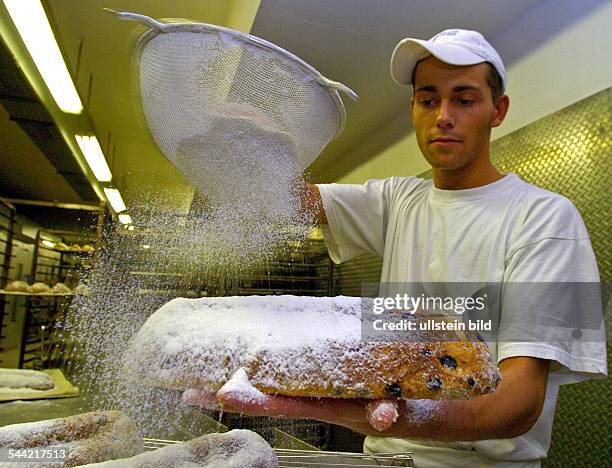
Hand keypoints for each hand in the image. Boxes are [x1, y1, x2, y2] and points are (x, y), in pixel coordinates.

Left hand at [182, 388, 398, 433]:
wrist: (410, 407)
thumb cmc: (401, 404)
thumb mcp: (398, 407)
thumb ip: (389, 410)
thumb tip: (383, 417)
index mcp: (330, 406)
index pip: (286, 404)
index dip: (256, 399)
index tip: (224, 394)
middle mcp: (317, 400)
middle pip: (269, 397)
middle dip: (234, 394)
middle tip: (193, 389)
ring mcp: (317, 391)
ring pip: (274, 387)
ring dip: (242, 382)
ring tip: (206, 377)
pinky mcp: (321, 378)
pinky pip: (288, 373)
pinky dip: (266, 369)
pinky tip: (248, 361)